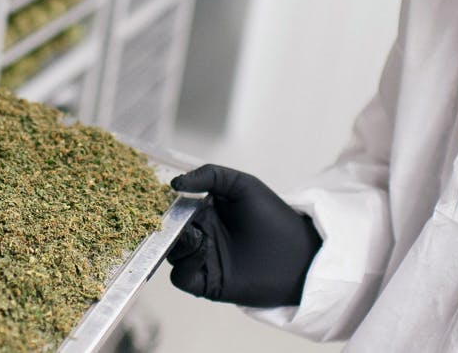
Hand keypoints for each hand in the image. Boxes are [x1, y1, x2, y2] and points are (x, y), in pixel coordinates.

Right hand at [165, 164, 322, 307]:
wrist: (299, 255)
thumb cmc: (275, 217)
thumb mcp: (243, 186)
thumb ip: (211, 176)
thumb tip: (175, 184)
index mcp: (205, 212)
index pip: (173, 208)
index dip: (164, 203)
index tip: (158, 195)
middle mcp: (201, 235)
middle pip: (168, 231)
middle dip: (163, 224)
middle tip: (164, 216)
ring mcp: (202, 259)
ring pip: (171, 253)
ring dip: (176, 242)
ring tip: (194, 232)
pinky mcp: (206, 282)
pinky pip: (181, 276)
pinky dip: (184, 264)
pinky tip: (203, 248)